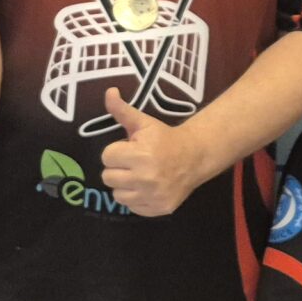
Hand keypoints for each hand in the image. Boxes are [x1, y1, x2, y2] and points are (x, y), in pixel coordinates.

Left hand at [97, 89, 212, 216]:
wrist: (194, 157)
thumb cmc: (164, 138)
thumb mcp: (143, 122)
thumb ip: (121, 110)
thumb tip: (109, 91)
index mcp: (141, 154)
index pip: (107, 157)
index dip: (116, 151)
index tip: (129, 149)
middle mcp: (146, 178)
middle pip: (108, 177)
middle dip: (118, 168)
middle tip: (133, 162)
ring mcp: (153, 196)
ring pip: (117, 195)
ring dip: (124, 185)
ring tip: (138, 175)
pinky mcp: (159, 208)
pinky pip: (132, 207)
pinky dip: (136, 198)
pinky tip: (147, 187)